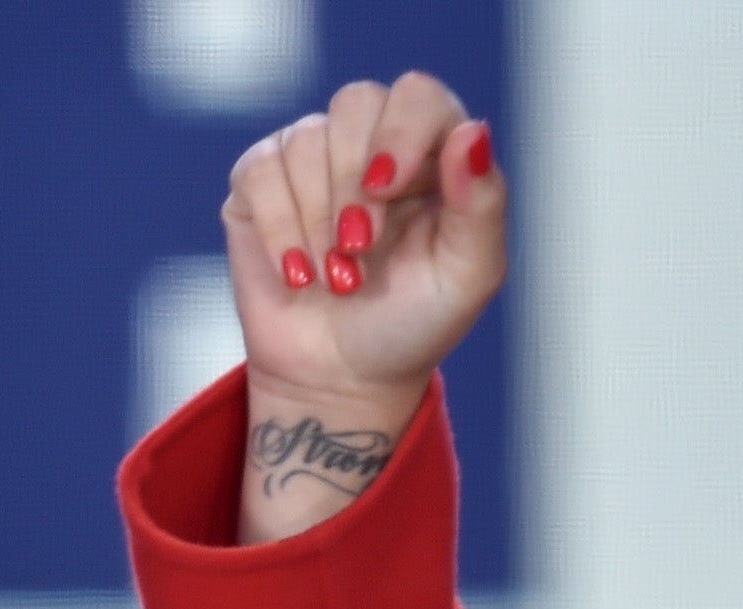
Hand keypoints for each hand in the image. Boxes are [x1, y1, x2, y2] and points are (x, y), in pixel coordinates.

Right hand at [222, 74, 509, 544]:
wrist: (340, 380)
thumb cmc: (412, 324)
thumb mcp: (468, 276)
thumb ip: (482, 204)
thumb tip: (471, 132)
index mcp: (431, 153)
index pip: (418, 95)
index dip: (401, 131)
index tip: (386, 188)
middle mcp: (372, 143)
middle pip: (355, 103)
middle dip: (352, 184)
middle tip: (359, 250)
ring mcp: (313, 158)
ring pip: (305, 140)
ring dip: (316, 221)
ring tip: (333, 277)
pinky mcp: (260, 183)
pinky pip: (259, 170)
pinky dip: (277, 227)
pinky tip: (294, 272)